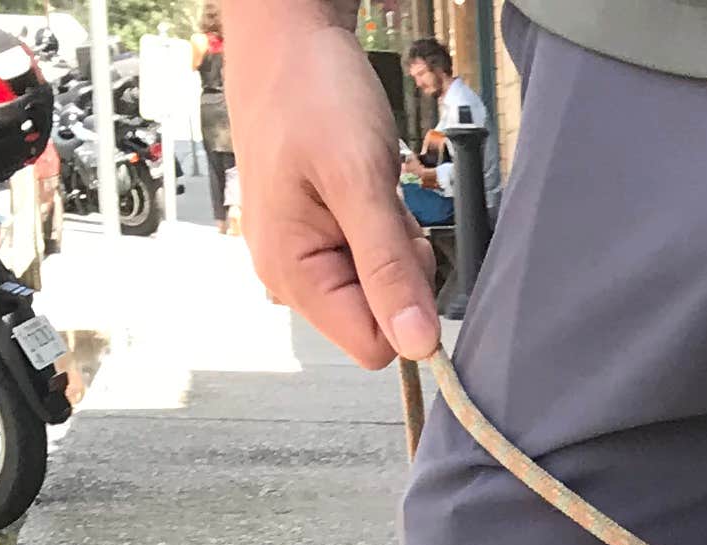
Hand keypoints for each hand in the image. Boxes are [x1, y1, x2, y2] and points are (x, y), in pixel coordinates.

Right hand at [228, 0, 438, 369]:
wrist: (287, 37)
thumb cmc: (312, 92)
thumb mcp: (359, 179)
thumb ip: (388, 267)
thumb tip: (418, 346)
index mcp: (292, 274)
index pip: (373, 345)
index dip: (406, 306)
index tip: (405, 245)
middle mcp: (290, 277)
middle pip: (376, 318)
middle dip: (399, 271)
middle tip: (386, 206)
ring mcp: (302, 256)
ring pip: (377, 289)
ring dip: (394, 246)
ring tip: (373, 188)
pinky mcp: (316, 235)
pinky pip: (369, 258)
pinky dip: (384, 228)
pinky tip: (368, 187)